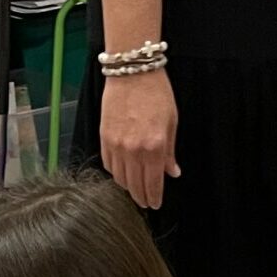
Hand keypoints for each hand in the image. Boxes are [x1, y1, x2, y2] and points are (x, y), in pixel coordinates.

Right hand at [97, 70, 178, 209]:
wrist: (131, 72)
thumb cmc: (155, 92)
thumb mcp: (171, 121)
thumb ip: (169, 151)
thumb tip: (172, 172)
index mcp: (154, 146)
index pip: (153, 183)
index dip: (154, 197)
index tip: (155, 204)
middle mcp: (134, 150)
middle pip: (135, 186)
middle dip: (141, 197)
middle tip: (145, 202)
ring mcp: (117, 146)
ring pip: (120, 179)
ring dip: (128, 187)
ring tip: (134, 189)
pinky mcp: (104, 140)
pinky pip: (109, 166)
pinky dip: (116, 173)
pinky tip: (123, 173)